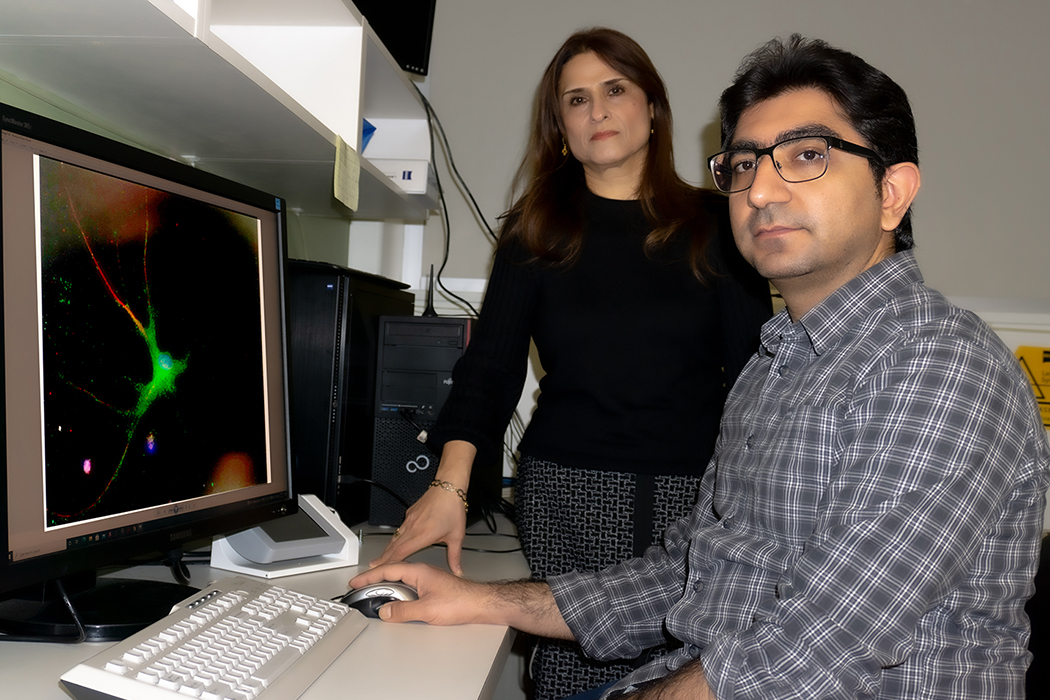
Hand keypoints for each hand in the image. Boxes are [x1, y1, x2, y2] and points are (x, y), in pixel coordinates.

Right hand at [348, 562, 489, 625]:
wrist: (480, 602)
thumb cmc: (461, 601)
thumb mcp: (428, 610)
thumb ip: (404, 611)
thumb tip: (385, 612)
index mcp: (418, 571)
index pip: (388, 570)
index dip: (369, 576)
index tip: (357, 581)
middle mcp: (422, 570)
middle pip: (391, 569)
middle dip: (373, 577)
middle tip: (359, 585)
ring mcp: (427, 575)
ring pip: (399, 574)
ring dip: (384, 579)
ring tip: (372, 587)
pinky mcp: (432, 582)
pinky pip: (407, 579)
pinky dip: (396, 583)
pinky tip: (395, 590)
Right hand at [370, 484, 468, 573]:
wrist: (448, 487)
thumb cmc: (452, 508)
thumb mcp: (457, 535)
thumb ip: (455, 556)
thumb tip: (457, 569)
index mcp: (423, 535)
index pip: (402, 552)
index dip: (391, 562)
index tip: (383, 569)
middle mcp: (414, 527)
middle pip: (393, 546)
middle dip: (383, 558)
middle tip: (374, 567)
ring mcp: (410, 519)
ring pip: (395, 537)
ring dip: (387, 548)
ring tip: (381, 557)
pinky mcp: (410, 513)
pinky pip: (399, 528)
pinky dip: (394, 537)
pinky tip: (395, 541)